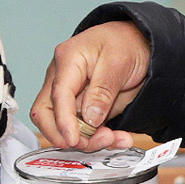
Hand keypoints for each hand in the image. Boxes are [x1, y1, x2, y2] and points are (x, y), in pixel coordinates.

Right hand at [32, 22, 151, 150]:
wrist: (137, 42)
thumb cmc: (124, 43)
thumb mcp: (119, 61)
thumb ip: (103, 90)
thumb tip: (90, 118)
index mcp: (67, 60)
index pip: (58, 96)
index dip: (63, 122)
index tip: (73, 140)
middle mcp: (61, 78)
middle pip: (47, 115)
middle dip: (69, 136)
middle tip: (99, 141)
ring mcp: (69, 95)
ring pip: (65, 127)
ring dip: (89, 140)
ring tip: (115, 139)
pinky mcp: (80, 107)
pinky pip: (83, 130)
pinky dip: (99, 138)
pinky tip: (118, 138)